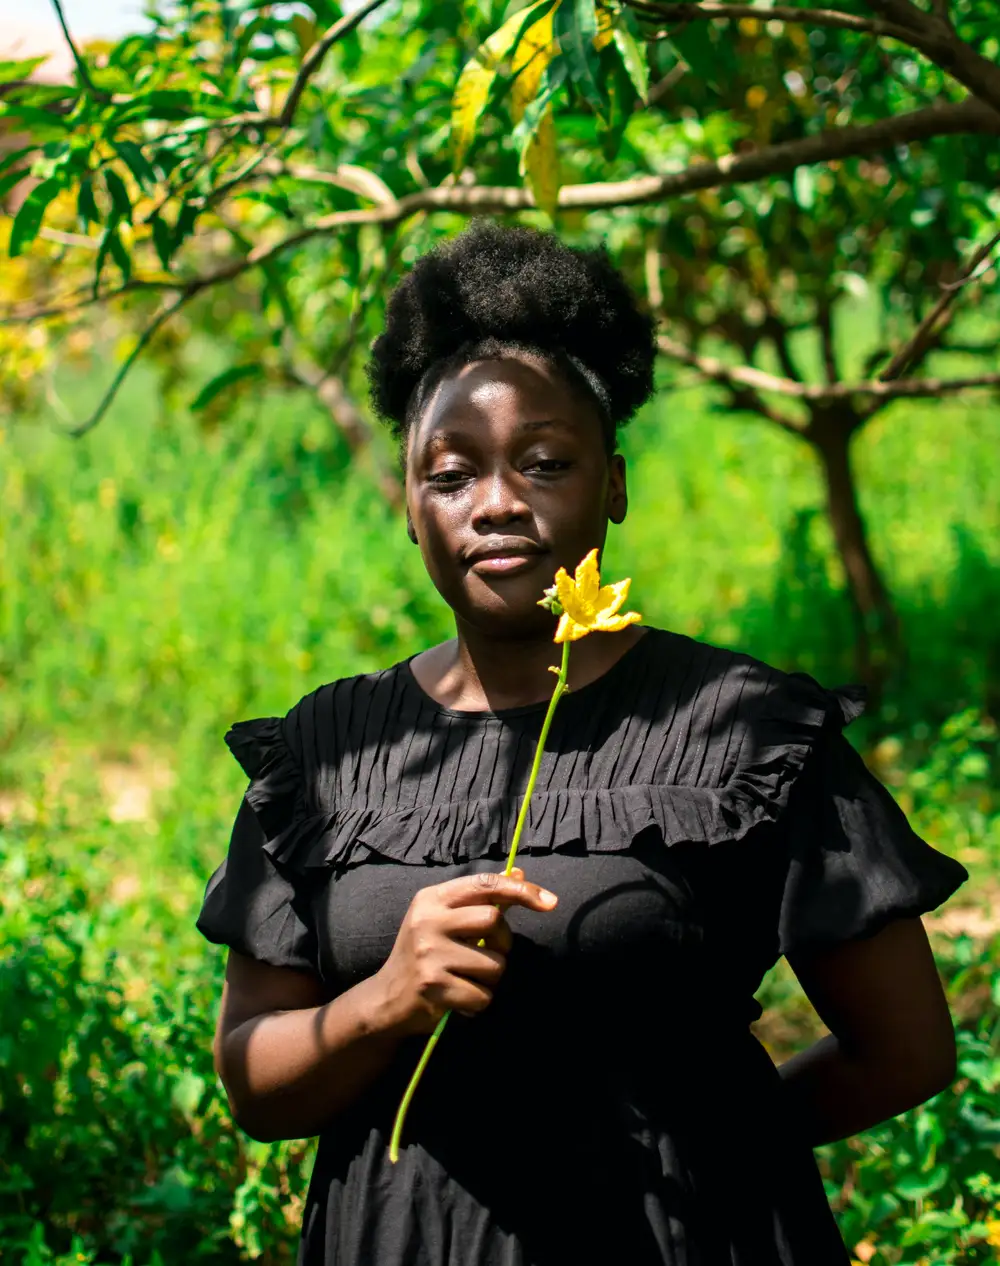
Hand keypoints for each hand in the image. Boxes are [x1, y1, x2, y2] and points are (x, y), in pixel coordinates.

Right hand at [374, 867, 557, 1035]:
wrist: (387, 998)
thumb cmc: (426, 953)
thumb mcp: (445, 919)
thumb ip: (481, 899)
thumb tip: (519, 873)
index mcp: (432, 898)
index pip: (484, 884)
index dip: (521, 890)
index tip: (550, 902)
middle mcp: (428, 921)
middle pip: (493, 921)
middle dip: (503, 942)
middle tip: (490, 953)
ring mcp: (429, 954)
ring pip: (495, 965)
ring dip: (491, 979)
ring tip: (468, 979)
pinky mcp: (433, 986)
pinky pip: (483, 996)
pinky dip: (479, 1002)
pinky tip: (460, 999)